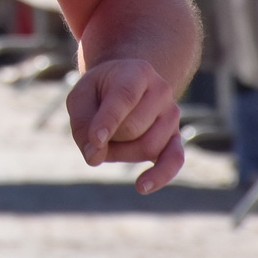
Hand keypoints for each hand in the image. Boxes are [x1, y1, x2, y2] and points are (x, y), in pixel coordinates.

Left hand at [65, 58, 183, 194]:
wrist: (125, 86)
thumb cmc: (99, 92)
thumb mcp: (81, 98)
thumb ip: (82, 125)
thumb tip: (95, 157)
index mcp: (137, 72)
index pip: (124, 98)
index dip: (108, 120)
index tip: (95, 139)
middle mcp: (161, 90)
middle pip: (132, 128)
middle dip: (107, 138)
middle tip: (96, 131)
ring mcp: (172, 115)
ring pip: (148, 147)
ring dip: (120, 153)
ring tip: (110, 139)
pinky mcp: (176, 138)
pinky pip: (174, 160)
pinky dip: (159, 176)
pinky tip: (141, 186)